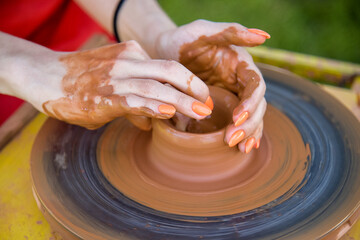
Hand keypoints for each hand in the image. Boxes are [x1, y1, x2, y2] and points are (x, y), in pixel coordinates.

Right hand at [20, 41, 211, 129]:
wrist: (42, 74)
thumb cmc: (79, 79)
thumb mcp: (110, 81)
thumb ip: (133, 100)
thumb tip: (148, 121)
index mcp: (133, 54)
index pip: (168, 68)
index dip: (189, 82)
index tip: (202, 98)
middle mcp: (128, 62)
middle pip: (171, 71)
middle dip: (194, 88)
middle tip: (209, 105)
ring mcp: (117, 77)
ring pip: (157, 85)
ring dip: (182, 101)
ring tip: (201, 113)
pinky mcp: (104, 96)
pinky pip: (134, 99)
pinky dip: (153, 106)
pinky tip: (169, 113)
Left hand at [155, 20, 269, 152]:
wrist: (161, 54)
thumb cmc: (181, 40)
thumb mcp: (201, 32)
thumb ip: (229, 31)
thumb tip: (263, 36)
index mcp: (240, 64)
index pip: (255, 85)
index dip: (252, 102)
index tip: (238, 117)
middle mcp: (239, 81)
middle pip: (256, 105)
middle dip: (249, 123)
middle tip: (232, 139)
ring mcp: (231, 95)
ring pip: (250, 117)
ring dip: (248, 133)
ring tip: (240, 148)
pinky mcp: (220, 107)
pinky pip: (236, 123)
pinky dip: (241, 135)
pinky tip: (239, 149)